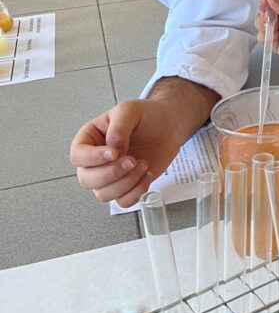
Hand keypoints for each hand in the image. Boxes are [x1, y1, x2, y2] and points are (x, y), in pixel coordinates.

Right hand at [69, 99, 186, 207]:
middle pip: (86, 179)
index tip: (114, 152)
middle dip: (111, 173)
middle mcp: (95, 160)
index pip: (77, 156)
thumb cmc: (146, 116)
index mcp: (90, 139)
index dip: (93, 158)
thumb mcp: (129, 110)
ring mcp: (110, 176)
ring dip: (125, 183)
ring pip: (103, 194)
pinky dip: (135, 192)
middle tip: (131, 160)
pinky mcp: (126, 186)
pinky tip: (146, 175)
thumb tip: (112, 148)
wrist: (168, 126)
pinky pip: (122, 202)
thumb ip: (118, 127)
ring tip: (142, 165)